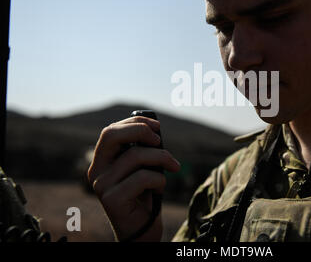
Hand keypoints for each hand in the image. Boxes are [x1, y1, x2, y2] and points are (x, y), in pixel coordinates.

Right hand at [87, 116, 180, 240]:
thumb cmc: (145, 196)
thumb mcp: (142, 167)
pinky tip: (159, 191)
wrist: (142, 230)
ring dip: (161, 158)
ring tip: (171, 168)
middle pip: (111, 135)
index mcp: (101, 161)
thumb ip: (142, 149)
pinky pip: (143, 177)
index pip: (110, 131)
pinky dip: (160, 180)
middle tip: (160, 140)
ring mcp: (102, 185)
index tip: (156, 126)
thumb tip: (154, 130)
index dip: (134, 123)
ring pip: (135, 156)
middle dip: (140, 131)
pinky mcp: (112, 200)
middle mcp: (96, 171)